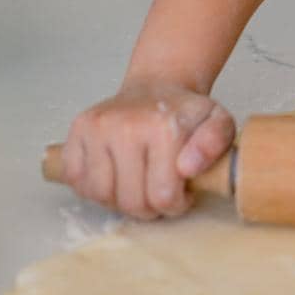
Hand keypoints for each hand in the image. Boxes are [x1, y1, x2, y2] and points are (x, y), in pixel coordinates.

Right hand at [60, 82, 235, 220]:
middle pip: (130, 201)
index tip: (182, 193)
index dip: (175, 205)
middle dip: (149, 208)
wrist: (158, 86)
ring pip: (100, 195)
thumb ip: (215, 143)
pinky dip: (92, 187)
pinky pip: (75, 179)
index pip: (162, 197)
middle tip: (159, 193)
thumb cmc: (186, 112)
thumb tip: (188, 168)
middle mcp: (125, 126)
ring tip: (136, 186)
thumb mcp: (218, 122)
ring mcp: (97, 127)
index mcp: (162, 128)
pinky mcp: (77, 130)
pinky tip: (114, 177)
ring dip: (119, 201)